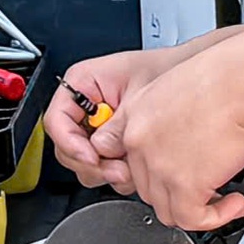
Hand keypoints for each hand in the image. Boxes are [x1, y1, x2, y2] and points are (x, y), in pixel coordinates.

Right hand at [44, 48, 183, 191]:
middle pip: (66, 147)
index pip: (56, 120)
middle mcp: (83, 107)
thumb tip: (101, 150)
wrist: (186, 76)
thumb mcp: (140, 94)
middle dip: (92, 164)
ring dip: (106, 171)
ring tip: (131, 165)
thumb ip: (118, 124)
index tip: (92, 157)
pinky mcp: (108, 144)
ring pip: (83, 162)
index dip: (70, 143)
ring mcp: (95, 128)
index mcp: (81, 84)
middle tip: (118, 169)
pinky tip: (135, 164)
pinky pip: (102, 167)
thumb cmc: (163, 71)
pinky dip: (118, 173)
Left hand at [88, 42, 243, 231]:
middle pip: (146, 187)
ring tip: (222, 198)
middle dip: (177, 192)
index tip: (170, 176)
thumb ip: (169, 118)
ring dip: (197, 209)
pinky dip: (216, 217)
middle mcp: (139, 141)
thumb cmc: (223, 78)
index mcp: (135, 115)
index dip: (149, 172)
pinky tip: (234, 204)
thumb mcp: (177, 87)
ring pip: (167, 209)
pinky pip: (192, 219)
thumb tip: (183, 141)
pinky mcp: (184, 185)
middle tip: (205, 186)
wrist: (240, 82)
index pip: (122, 156)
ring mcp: (158, 166)